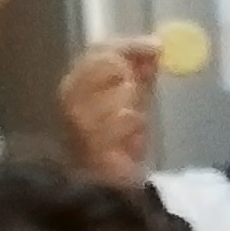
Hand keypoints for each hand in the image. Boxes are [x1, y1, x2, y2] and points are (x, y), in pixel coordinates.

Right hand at [61, 35, 156, 184]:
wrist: (108, 185)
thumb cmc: (118, 141)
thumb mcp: (132, 99)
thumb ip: (141, 73)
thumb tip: (156, 47)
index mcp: (76, 83)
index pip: (98, 50)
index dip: (129, 45)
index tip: (158, 46)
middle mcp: (70, 98)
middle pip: (105, 64)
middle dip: (129, 74)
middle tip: (139, 93)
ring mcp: (78, 122)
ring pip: (119, 92)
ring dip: (133, 107)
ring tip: (131, 127)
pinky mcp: (91, 144)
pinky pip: (124, 120)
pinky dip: (133, 128)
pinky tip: (129, 143)